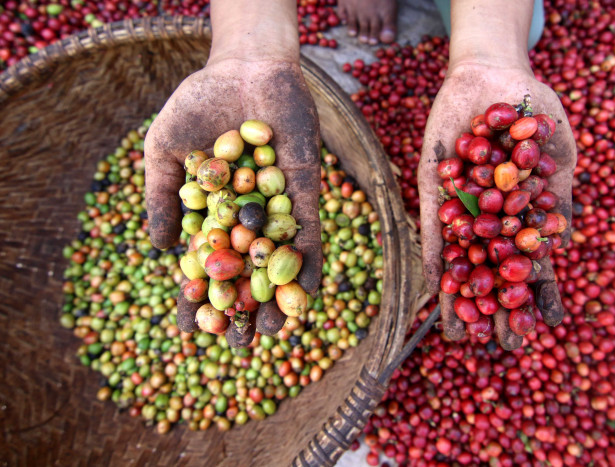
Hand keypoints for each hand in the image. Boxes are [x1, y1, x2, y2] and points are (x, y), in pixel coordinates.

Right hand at [144, 56, 321, 331]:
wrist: (244, 69)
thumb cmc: (199, 106)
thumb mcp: (164, 153)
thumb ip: (162, 199)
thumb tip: (160, 252)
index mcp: (213, 212)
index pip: (205, 263)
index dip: (198, 297)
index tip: (189, 331)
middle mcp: (247, 216)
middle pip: (245, 271)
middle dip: (244, 308)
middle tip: (241, 348)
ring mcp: (277, 207)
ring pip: (279, 259)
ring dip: (278, 297)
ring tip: (276, 333)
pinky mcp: (305, 193)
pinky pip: (310, 232)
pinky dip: (309, 262)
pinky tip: (310, 294)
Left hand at [418, 61, 575, 349]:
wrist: (492, 74)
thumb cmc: (533, 107)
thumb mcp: (557, 147)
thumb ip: (558, 191)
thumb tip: (561, 239)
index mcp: (523, 213)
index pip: (532, 262)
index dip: (539, 294)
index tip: (546, 327)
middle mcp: (490, 216)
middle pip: (493, 270)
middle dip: (494, 308)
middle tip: (494, 345)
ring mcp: (461, 205)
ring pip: (460, 257)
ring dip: (459, 295)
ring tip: (457, 333)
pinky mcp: (435, 188)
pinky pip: (433, 224)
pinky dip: (435, 251)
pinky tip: (434, 283)